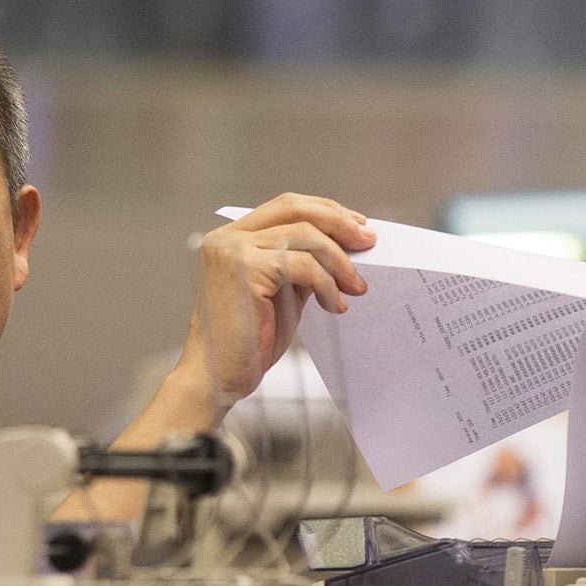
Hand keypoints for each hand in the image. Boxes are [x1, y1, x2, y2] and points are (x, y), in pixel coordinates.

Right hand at [168, 193, 375, 425]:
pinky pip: (304, 266)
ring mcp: (234, 251)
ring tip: (356, 287)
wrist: (217, 379)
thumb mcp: (281, 295)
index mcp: (232, 238)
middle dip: (338, 223)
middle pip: (295, 209)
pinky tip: (334, 305)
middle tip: (368, 242)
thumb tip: (343, 249)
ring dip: (339, 261)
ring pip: (305, 236)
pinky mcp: (246, 270)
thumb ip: (301, 267)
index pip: (286, 207)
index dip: (325, 211)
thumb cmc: (246, 343)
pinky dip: (327, 284)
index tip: (356, 226)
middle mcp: (228, 238)